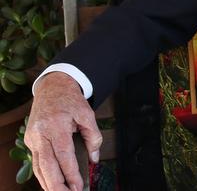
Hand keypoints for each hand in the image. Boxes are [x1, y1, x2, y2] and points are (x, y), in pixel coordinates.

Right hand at [24, 72, 101, 190]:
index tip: (78, 186)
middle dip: (57, 185)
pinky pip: (36, 161)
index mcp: (56, 125)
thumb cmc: (70, 100)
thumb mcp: (87, 114)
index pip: (63, 155)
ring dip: (48, 183)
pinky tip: (50, 183)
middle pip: (47, 166)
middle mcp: (41, 133)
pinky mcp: (30, 140)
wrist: (52, 86)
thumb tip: (95, 158)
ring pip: (38, 166)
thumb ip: (93, 136)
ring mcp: (32, 137)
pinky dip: (42, 174)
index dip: (70, 174)